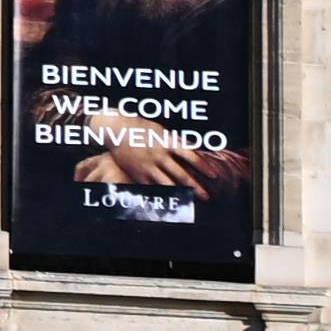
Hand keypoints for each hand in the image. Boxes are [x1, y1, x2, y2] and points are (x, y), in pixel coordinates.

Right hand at [70, 111, 239, 198]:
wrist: (116, 129)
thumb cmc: (141, 128)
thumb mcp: (161, 131)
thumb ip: (176, 142)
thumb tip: (194, 150)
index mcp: (167, 142)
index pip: (191, 156)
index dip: (204, 166)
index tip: (214, 175)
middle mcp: (159, 155)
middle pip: (182, 175)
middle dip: (196, 187)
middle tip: (207, 196)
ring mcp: (148, 166)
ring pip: (168, 184)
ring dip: (182, 194)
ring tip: (191, 202)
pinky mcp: (138, 174)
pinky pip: (153, 188)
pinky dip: (163, 195)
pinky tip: (171, 202)